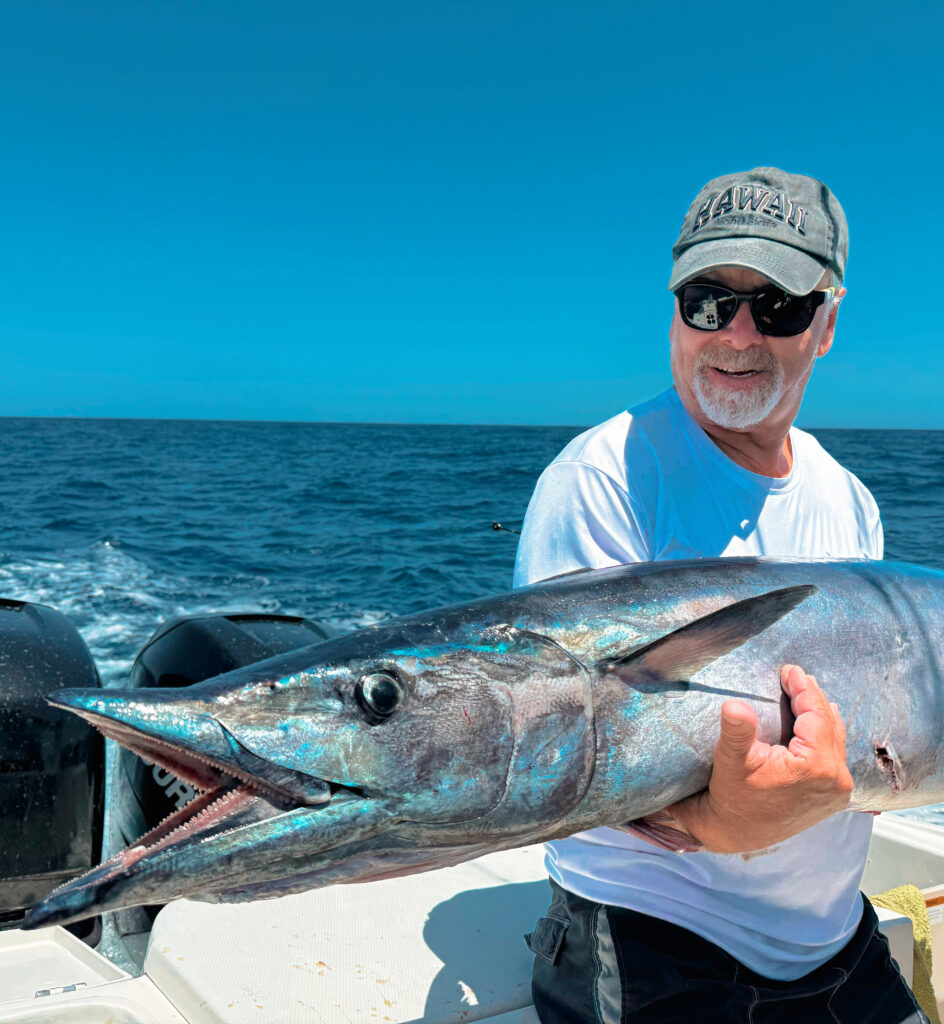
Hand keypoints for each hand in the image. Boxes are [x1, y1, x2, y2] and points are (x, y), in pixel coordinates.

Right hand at [666, 665, 853, 853]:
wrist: (736, 832)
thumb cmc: (732, 796)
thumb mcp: (731, 760)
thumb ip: (737, 731)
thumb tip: (734, 705)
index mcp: (818, 767)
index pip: (816, 714)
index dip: (803, 688)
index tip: (790, 670)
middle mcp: (837, 780)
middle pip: (830, 724)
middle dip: (812, 698)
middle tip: (795, 677)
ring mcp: (838, 791)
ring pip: (835, 739)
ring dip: (820, 715)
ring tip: (805, 694)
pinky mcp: (833, 797)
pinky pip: (835, 754)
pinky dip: (824, 734)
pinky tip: (813, 724)